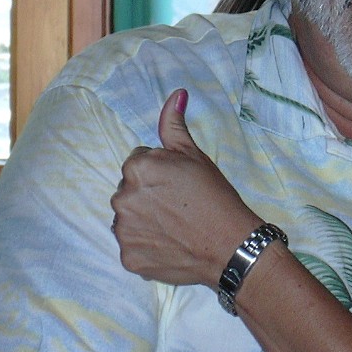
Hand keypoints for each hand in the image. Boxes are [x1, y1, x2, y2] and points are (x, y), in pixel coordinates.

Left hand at [111, 88, 262, 285]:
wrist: (229, 244)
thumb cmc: (214, 196)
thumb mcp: (194, 155)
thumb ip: (174, 124)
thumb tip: (176, 94)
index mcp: (137, 168)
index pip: (137, 163)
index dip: (160, 172)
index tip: (178, 184)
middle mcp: (122, 197)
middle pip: (129, 190)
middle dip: (147, 194)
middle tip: (178, 205)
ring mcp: (123, 231)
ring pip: (128, 218)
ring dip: (143, 219)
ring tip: (173, 226)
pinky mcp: (128, 257)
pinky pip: (132, 245)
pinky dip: (146, 245)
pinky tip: (168, 243)